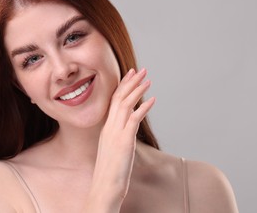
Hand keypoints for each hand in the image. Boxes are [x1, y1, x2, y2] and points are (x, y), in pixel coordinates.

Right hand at [85, 68, 154, 211]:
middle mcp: (109, 127)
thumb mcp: (112, 150)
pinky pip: (133, 119)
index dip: (122, 87)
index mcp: (106, 128)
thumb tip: (128, 132)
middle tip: (140, 70)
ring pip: (125, 104)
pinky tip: (152, 100)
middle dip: (130, 82)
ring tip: (147, 79)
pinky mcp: (124, 141)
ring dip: (137, 90)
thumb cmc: (110, 172)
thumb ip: (118, 138)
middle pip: (118, 98)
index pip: (113, 101)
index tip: (129, 75)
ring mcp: (116, 133)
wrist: (104, 186)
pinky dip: (143, 108)